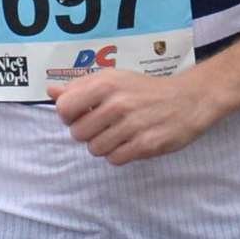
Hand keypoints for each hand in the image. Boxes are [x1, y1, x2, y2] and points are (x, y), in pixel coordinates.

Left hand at [48, 70, 213, 165]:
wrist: (188, 99)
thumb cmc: (145, 89)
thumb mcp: (114, 79)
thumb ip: (81, 86)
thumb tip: (51, 91)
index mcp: (106, 83)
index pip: (63, 109)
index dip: (69, 115)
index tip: (83, 113)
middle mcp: (117, 103)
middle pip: (77, 133)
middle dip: (88, 132)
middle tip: (105, 125)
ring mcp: (132, 125)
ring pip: (95, 149)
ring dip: (104, 145)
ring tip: (119, 133)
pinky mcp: (146, 145)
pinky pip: (115, 159)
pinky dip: (119, 154)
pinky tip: (130, 142)